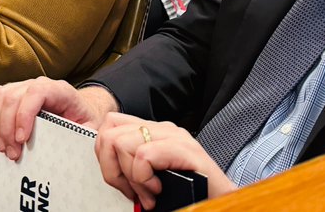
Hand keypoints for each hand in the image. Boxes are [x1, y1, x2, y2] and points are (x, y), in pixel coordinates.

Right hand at [0, 79, 116, 161]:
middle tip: (13, 154)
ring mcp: (23, 87)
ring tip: (5, 149)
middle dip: (8, 129)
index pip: (36, 93)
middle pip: (14, 98)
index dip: (25, 115)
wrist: (83, 110)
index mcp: (60, 90)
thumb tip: (73, 149)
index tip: (22, 138)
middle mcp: (39, 85)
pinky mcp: (13, 94)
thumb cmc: (85, 120)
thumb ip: (83, 136)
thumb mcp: (90, 128)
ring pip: (1, 98)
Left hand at [95, 113, 234, 208]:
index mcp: (153, 131)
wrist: (220, 200)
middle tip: (131, 191)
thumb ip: (132, 165)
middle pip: (111, 133)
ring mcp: (175, 136)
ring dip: (130, 178)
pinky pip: (144, 156)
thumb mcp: (152, 175)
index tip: (120, 182)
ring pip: (123, 143)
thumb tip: (106, 164)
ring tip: (147, 194)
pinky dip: (143, 179)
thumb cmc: (188, 191)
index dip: (104, 156)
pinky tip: (156, 190)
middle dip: (112, 169)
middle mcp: (163, 129)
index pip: (110, 125)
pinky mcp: (184, 149)